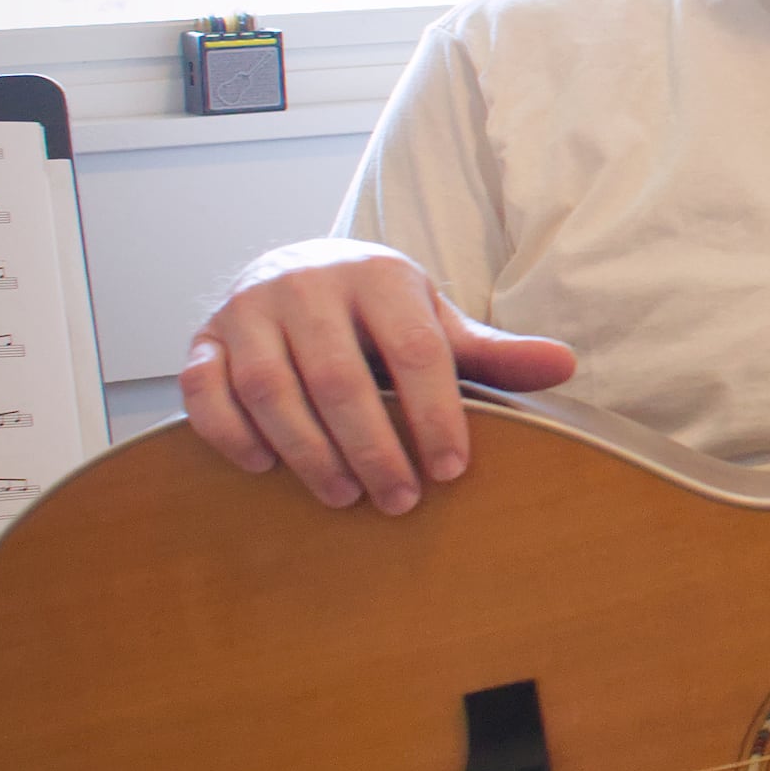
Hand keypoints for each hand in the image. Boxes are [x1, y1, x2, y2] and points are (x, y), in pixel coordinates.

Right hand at [176, 238, 577, 513]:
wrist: (298, 270)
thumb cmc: (379, 311)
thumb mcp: (435, 322)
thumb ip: (493, 352)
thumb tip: (565, 365)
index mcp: (379, 275)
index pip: (413, 350)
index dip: (435, 414)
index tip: (451, 472)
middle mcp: (308, 284)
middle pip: (340, 377)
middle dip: (373, 447)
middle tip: (399, 500)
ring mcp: (248, 309)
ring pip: (271, 388)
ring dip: (308, 451)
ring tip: (343, 496)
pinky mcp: (203, 337)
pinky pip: (203, 389)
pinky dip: (231, 433)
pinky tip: (265, 468)